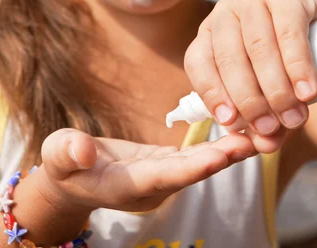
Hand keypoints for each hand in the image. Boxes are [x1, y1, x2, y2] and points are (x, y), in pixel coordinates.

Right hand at [38, 127, 257, 214]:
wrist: (73, 181)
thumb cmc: (62, 166)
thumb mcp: (57, 155)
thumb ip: (67, 152)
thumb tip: (81, 149)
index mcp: (125, 185)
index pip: (161, 177)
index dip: (189, 168)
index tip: (218, 158)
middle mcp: (150, 186)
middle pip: (190, 173)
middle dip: (221, 158)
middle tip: (254, 140)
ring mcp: (159, 178)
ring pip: (198, 165)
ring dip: (227, 151)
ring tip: (259, 133)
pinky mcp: (164, 166)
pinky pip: (194, 157)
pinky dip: (217, 145)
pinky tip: (240, 130)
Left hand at [184, 0, 316, 152]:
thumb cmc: (288, 64)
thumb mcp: (268, 92)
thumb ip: (263, 119)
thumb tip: (261, 146)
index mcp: (210, 33)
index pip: (198, 62)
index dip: (211, 93)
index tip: (231, 124)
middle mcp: (227, 11)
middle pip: (229, 58)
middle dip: (248, 100)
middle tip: (269, 128)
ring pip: (257, 47)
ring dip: (275, 88)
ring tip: (294, 118)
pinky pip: (288, 32)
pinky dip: (297, 65)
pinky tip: (306, 90)